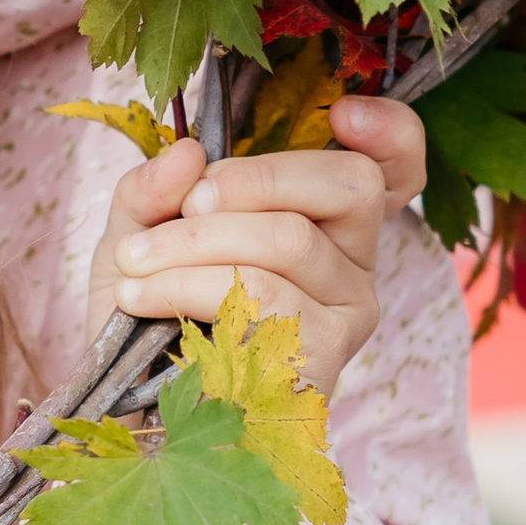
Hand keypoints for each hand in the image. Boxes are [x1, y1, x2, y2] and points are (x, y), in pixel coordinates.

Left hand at [85, 98, 428, 397]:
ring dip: (192, 242)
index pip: (396, 171)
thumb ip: (154, 188)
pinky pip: (261, 297)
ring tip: (134, 264)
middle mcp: (355, 267)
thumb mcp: (138, 234)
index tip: (342, 112)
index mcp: (327, 225)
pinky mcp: (322, 363)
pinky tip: (140, 298)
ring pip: (289, 241)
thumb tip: (188, 152)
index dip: (391, 133)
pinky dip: (185, 286)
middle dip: (250, 179)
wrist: (129, 412)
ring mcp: (347, 317)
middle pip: (345, 185)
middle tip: (187, 204)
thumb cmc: (147, 317)